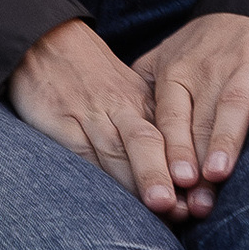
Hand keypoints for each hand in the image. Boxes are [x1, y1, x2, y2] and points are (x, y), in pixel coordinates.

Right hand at [5, 19, 188, 215]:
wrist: (48, 41)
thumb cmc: (93, 77)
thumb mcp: (127, 94)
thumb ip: (149, 128)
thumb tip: (179, 176)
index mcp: (141, 102)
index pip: (168, 137)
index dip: (184, 166)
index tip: (201, 197)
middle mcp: (120, 108)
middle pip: (145, 141)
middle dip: (162, 174)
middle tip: (179, 205)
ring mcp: (89, 115)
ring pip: (116, 149)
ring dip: (136, 180)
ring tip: (158, 207)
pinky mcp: (60, 122)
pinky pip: (79, 154)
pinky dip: (95, 178)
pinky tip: (107, 201)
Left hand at [138, 13, 248, 216]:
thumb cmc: (212, 45)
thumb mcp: (172, 56)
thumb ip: (145, 87)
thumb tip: (119, 131)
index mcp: (179, 71)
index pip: (170, 116)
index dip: (169, 149)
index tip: (169, 183)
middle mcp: (211, 67)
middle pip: (200, 119)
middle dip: (196, 160)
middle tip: (195, 200)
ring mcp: (248, 62)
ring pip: (234, 103)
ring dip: (225, 138)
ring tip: (218, 172)